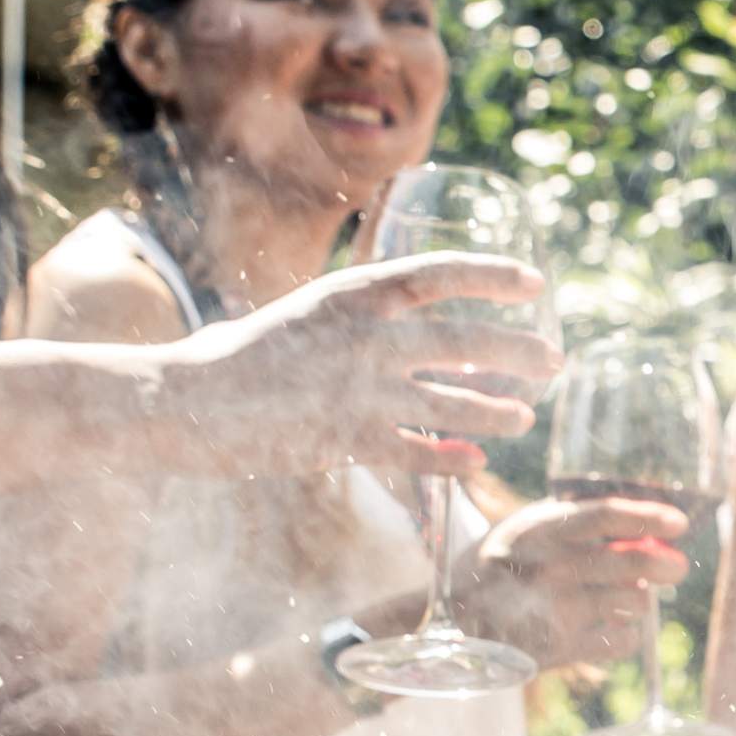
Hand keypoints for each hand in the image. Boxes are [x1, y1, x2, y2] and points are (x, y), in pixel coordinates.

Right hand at [167, 253, 559, 478]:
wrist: (181, 400)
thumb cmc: (237, 358)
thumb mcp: (302, 317)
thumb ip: (353, 321)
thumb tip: (400, 323)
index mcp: (347, 294)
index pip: (435, 273)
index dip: (490, 275)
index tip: (534, 283)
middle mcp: (360, 336)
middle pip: (460, 339)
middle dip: (515, 350)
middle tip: (554, 360)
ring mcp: (354, 389)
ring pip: (449, 400)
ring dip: (494, 409)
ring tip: (525, 416)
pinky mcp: (343, 439)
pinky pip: (416, 451)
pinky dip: (451, 459)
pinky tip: (476, 463)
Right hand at [455, 494, 693, 667]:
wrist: (458, 617)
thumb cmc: (510, 562)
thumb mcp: (532, 528)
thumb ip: (582, 522)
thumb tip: (652, 521)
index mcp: (542, 529)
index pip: (605, 516)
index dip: (648, 518)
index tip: (680, 524)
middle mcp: (548, 569)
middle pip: (629, 564)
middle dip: (664, 565)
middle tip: (676, 568)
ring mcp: (553, 611)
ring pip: (631, 603)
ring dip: (639, 600)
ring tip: (624, 596)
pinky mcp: (559, 649)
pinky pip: (621, 641)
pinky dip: (626, 634)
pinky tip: (609, 625)